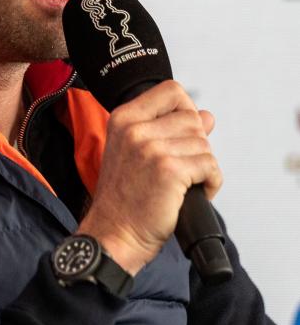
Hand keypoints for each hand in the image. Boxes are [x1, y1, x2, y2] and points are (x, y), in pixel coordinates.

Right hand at [76, 80, 221, 275]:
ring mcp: (151, 148)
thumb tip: (206, 116)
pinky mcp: (169, 170)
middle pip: (192, 120)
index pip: (171, 91)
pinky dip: (210, 183)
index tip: (183, 132)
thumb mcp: (135, 152)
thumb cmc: (124, 198)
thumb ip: (168, 129)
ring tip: (183, 184)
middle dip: (195, 146)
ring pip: (204, 144)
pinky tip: (192, 193)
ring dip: (203, 167)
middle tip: (179, 168)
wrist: (114, 233)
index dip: (186, 110)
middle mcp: (134, 129)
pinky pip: (210, 166)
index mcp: (122, 119)